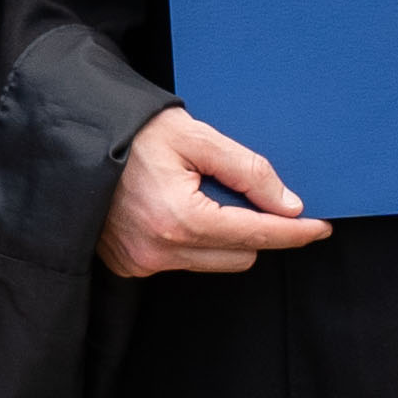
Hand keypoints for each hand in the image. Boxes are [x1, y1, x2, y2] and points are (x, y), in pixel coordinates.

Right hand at [104, 103, 332, 278]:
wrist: (77, 139)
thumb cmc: (135, 132)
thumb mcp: (197, 137)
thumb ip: (247, 170)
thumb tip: (288, 204)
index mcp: (180, 219)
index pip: (256, 235)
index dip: (294, 231)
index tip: (320, 227)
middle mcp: (160, 251)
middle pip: (241, 255)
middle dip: (254, 227)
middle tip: (245, 191)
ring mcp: (142, 263)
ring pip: (214, 261)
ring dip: (223, 234)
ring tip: (202, 193)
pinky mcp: (130, 265)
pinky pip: (184, 261)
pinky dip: (193, 239)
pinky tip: (178, 206)